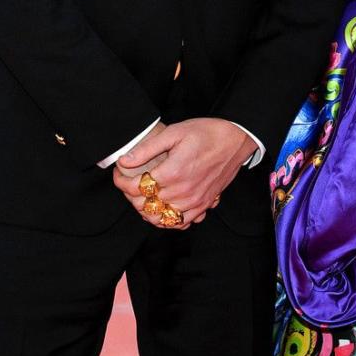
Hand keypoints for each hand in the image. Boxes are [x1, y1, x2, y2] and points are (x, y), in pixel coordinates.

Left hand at [115, 117, 251, 222]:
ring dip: (146, 209)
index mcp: (173, 172)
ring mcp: (194, 201)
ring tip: (143, 195)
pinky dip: (166, 219)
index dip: (121, 181)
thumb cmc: (206, 133)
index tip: (119, 173)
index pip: (136, 187)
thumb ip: (148, 149)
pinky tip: (161, 207)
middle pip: (145, 204)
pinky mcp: (203, 205)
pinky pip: (179, 222)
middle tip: (128, 183)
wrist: (236, 140)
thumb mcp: (174, 132)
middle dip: (130, 195)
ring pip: (160, 218)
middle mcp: (183, 191)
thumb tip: (125, 160)